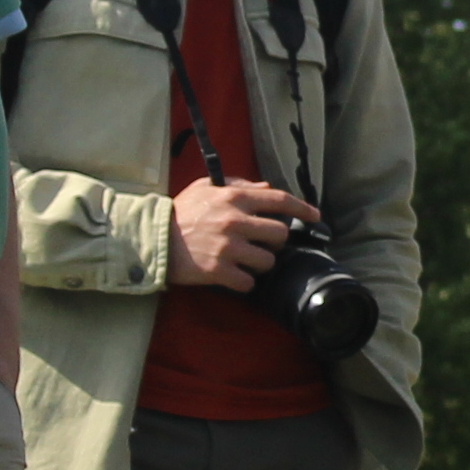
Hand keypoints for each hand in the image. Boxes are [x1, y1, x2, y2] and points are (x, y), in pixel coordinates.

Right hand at [169, 176, 314, 289]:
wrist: (153, 239)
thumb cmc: (181, 212)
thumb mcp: (206, 188)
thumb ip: (239, 186)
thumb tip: (267, 188)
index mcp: (234, 198)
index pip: (279, 200)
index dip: (302, 208)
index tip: (316, 215)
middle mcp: (235, 221)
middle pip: (279, 235)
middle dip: (273, 241)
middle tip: (259, 242)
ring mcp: (228, 248)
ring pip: (267, 261)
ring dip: (259, 263)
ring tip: (242, 260)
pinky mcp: (219, 271)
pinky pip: (249, 283)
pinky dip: (243, 282)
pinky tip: (231, 275)